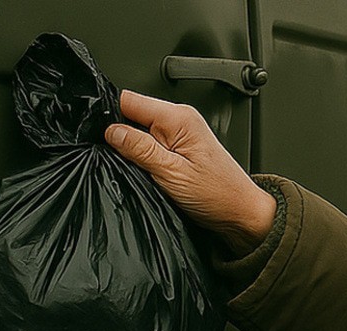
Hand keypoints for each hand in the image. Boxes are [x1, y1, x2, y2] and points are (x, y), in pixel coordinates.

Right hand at [104, 90, 276, 256]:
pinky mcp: (180, 149)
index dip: (110, 116)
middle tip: (128, 161)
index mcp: (179, 118)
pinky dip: (144, 158)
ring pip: (140, 131)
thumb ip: (140, 149)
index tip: (104, 138)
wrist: (241, 213)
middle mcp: (180, 120)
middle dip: (122, 135)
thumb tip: (112, 131)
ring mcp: (180, 134)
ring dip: (134, 149)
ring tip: (144, 170)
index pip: (129, 99)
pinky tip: (149, 172)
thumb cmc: (219, 195)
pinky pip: (151, 145)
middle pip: (132, 114)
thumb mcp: (172, 173)